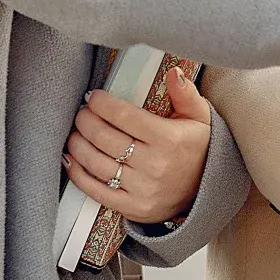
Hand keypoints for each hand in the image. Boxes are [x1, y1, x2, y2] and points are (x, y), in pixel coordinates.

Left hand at [64, 66, 212, 225]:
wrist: (208, 190)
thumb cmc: (198, 148)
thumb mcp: (199, 116)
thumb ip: (185, 93)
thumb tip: (173, 72)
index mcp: (168, 138)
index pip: (124, 116)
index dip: (102, 104)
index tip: (93, 97)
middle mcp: (154, 164)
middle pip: (105, 138)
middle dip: (86, 121)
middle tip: (81, 112)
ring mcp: (142, 189)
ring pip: (96, 163)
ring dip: (78, 145)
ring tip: (74, 133)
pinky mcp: (133, 207)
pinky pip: (97, 191)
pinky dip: (78, 175)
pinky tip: (71, 159)